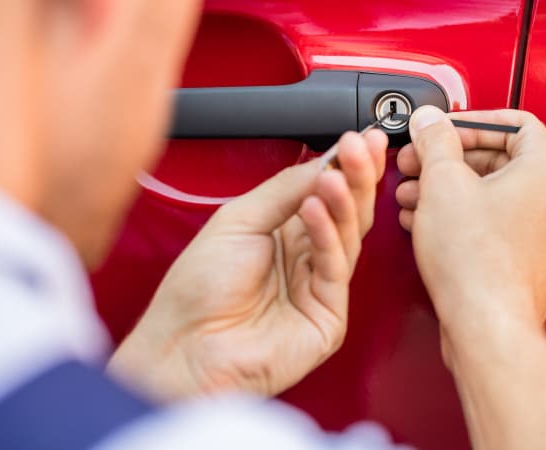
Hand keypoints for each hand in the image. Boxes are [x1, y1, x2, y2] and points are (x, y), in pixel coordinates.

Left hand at [109, 130, 387, 400]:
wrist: (183, 347)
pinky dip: (328, 235)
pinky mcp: (328, 315)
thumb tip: (324, 162)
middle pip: (346, 211)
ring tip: (335, 175)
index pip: (325, 193)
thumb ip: (283, 190)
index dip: (344, 167)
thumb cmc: (199, 289)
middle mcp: (305, 257)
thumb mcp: (238, 220)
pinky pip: (335, 267)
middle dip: (356, 176)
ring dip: (343, 201)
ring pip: (348, 236)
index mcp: (283, 233)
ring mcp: (319, 286)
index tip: (358, 139)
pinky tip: (316, 208)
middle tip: (361, 147)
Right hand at [396, 107, 545, 338]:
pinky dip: (470, 218)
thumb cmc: (476, 263)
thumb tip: (430, 121)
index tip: (441, 132)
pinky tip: (434, 225)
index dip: (468, 123)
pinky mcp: (540, 261)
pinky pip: (504, 225)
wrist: (487, 324)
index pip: (513, 123)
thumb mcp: (442, 183)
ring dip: (454, 191)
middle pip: (503, 161)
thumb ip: (435, 140)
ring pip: (499, 195)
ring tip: (417, 198)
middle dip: (451, 162)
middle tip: (419, 166)